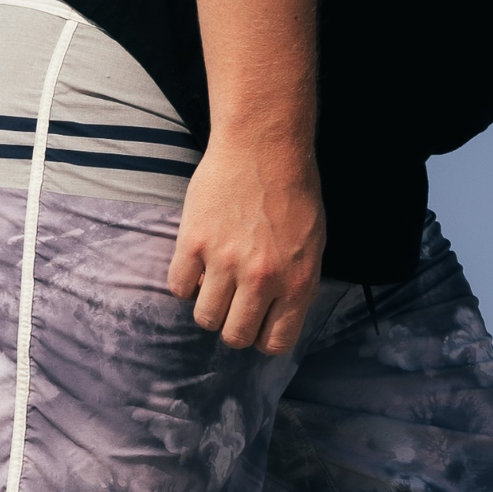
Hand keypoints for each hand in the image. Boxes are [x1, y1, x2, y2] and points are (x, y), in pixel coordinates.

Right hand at [167, 138, 325, 353]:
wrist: (263, 149)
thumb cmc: (294, 194)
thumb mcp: (313, 246)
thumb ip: (297, 284)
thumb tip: (278, 318)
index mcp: (298, 283)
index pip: (275, 342)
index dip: (264, 339)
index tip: (258, 328)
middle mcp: (262, 279)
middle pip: (235, 336)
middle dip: (233, 329)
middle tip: (233, 309)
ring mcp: (225, 262)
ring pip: (205, 318)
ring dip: (208, 308)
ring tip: (214, 287)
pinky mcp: (193, 243)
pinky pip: (178, 287)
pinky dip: (185, 284)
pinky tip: (196, 267)